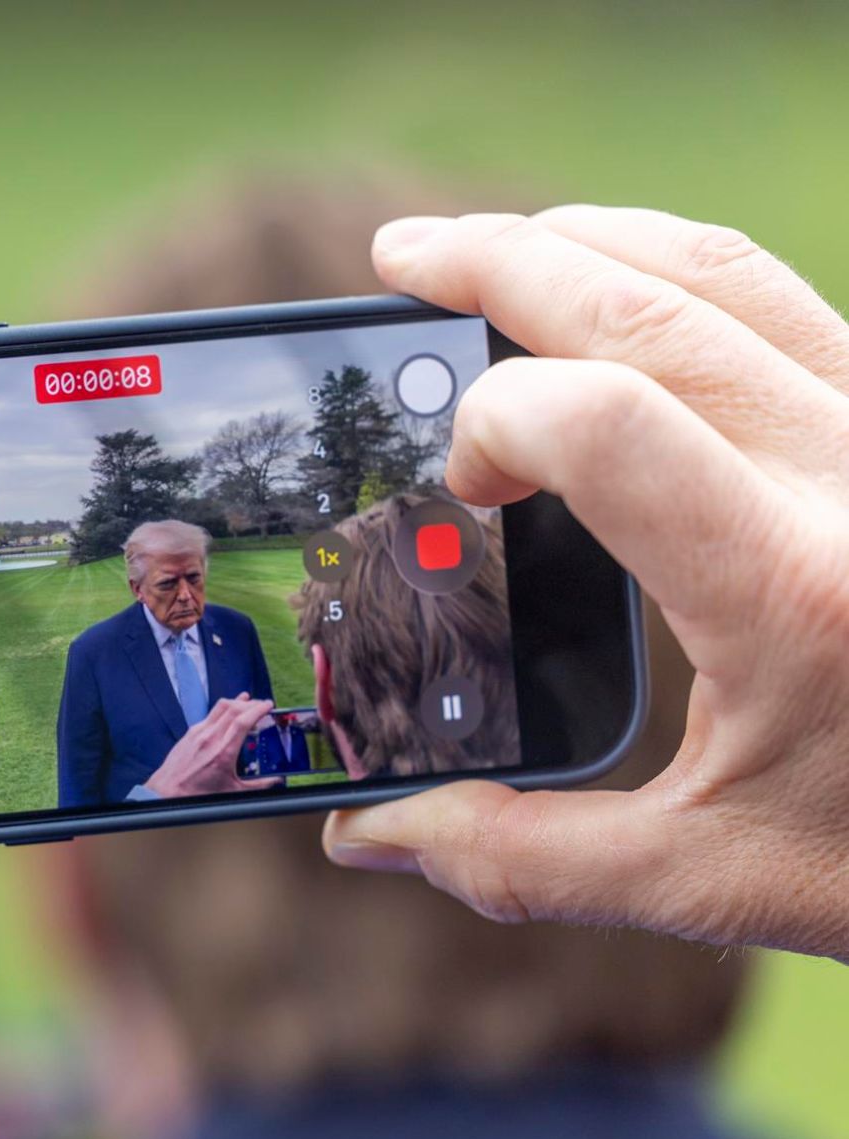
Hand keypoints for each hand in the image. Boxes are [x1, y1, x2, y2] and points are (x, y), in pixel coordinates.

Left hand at [143, 694, 279, 796]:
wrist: (168, 792)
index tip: (268, 705)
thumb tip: (276, 781)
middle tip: (261, 704)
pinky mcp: (190, 733)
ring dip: (236, 702)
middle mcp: (210, 738)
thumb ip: (258, 785)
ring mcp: (198, 733)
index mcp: (223, 752)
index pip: (243, 721)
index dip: (257, 709)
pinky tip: (227, 714)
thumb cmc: (198, 794)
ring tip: (246, 701)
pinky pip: (209, 715)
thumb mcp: (233, 791)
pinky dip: (222, 710)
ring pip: (220, 707)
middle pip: (233, 709)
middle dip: (250, 703)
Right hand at [325, 205, 848, 958]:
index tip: (464, 489)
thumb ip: (525, 855)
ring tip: (491, 249)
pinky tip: (617, 295)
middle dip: (500, 260)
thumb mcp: (716, 876)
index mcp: (790, 591)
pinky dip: (674, 271)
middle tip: (400, 256)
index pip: (605, 421)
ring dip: (588, 240)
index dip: (493, 423)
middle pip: (649, 302)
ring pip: (727, 272)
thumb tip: (370, 837)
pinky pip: (784, 299)